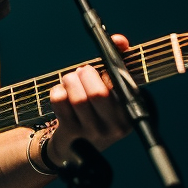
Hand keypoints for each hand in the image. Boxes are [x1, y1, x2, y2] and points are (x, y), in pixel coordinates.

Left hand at [46, 34, 131, 167]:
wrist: (74, 148)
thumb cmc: (96, 111)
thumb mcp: (112, 92)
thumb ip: (117, 62)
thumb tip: (120, 40)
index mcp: (130, 113)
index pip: (125, 86)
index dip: (114, 67)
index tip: (105, 63)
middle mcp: (115, 126)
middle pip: (98, 93)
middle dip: (86, 74)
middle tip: (82, 72)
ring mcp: (92, 132)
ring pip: (77, 97)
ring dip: (70, 80)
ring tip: (70, 80)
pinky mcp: (71, 133)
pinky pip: (60, 102)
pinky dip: (57, 90)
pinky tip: (62, 93)